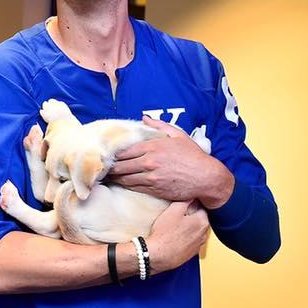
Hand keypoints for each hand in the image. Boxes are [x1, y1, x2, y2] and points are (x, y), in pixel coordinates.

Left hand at [108, 116, 233, 207]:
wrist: (207, 177)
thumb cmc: (193, 156)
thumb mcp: (178, 135)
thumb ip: (159, 126)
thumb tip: (144, 118)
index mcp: (153, 147)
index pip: (124, 151)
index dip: (112, 153)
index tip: (105, 154)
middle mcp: (149, 162)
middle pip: (120, 165)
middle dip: (109, 166)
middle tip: (101, 166)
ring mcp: (151, 177)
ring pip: (124, 177)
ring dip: (114, 177)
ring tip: (105, 176)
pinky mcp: (154, 189)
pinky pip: (133, 187)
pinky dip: (124, 184)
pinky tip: (119, 182)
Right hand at [146, 201, 209, 273]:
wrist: (158, 255)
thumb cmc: (164, 233)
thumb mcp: (173, 210)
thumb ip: (185, 200)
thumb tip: (191, 195)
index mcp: (202, 221)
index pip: (202, 207)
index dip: (192, 203)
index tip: (184, 203)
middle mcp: (204, 234)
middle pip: (200, 219)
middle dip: (192, 215)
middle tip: (178, 213)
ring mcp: (198, 245)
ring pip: (196, 231)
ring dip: (189, 227)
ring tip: (176, 225)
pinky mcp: (191, 253)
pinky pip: (191, 241)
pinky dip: (186, 238)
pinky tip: (175, 236)